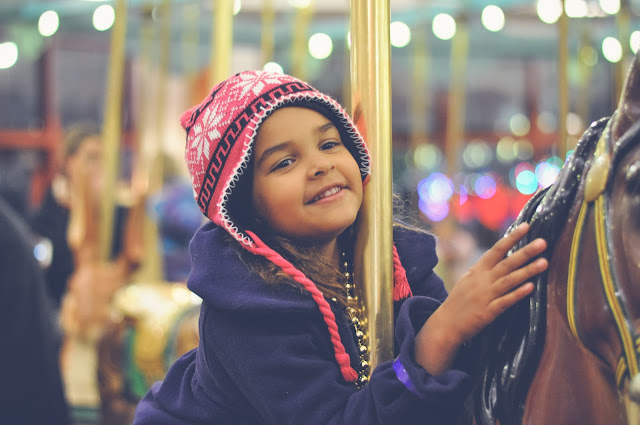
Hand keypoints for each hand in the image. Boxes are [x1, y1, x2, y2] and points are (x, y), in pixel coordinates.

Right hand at [415, 223, 546, 374]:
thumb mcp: (468, 280)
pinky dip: (517, 294)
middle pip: (507, 263)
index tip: (526, 226)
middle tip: (543, 242)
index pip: (497, 250)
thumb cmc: (458, 302)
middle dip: (525, 252)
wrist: (445, 324)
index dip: (512, 238)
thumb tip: (499, 258)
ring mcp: (485, 295)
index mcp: (477, 270)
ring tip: (544, 262)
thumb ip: (484, 270)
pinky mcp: (488, 312)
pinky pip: (505, 301)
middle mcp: (482, 280)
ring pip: (509, 280)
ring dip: (527, 271)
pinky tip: (531, 288)